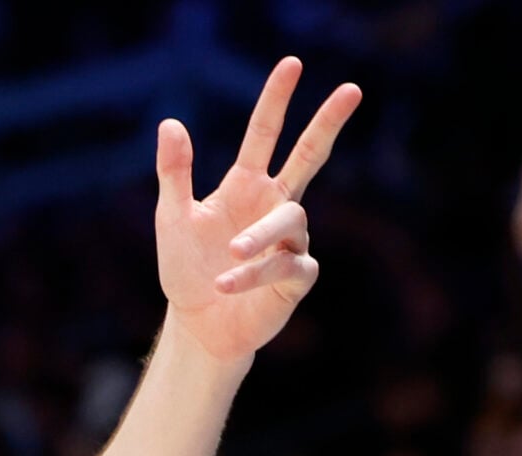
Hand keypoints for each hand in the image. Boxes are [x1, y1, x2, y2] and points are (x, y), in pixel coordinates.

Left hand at [155, 58, 361, 364]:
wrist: (198, 324)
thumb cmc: (187, 268)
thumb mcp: (173, 219)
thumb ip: (175, 174)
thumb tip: (170, 123)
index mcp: (246, 186)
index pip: (265, 135)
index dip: (276, 100)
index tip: (291, 64)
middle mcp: (275, 206)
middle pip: (309, 156)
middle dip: (327, 123)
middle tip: (351, 89)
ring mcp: (291, 240)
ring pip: (290, 221)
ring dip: (258, 237)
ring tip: (228, 254)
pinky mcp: (296, 277)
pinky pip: (284, 266)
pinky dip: (254, 273)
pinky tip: (226, 283)